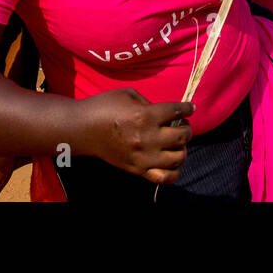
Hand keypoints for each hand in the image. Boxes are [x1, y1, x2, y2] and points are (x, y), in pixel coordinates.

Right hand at [77, 89, 193, 183]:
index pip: (177, 111)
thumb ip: (150, 104)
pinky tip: (170, 161)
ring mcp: (143, 156)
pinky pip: (164, 177)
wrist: (82, 129)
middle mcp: (147, 137)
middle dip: (187, 128)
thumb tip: (167, 115)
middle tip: (182, 125)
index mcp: (145, 115)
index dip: (188, 108)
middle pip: (183, 136)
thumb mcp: (129, 95)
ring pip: (178, 158)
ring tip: (176, 143)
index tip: (190, 108)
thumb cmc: (104, 106)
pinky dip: (173, 171)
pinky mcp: (137, 169)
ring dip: (182, 149)